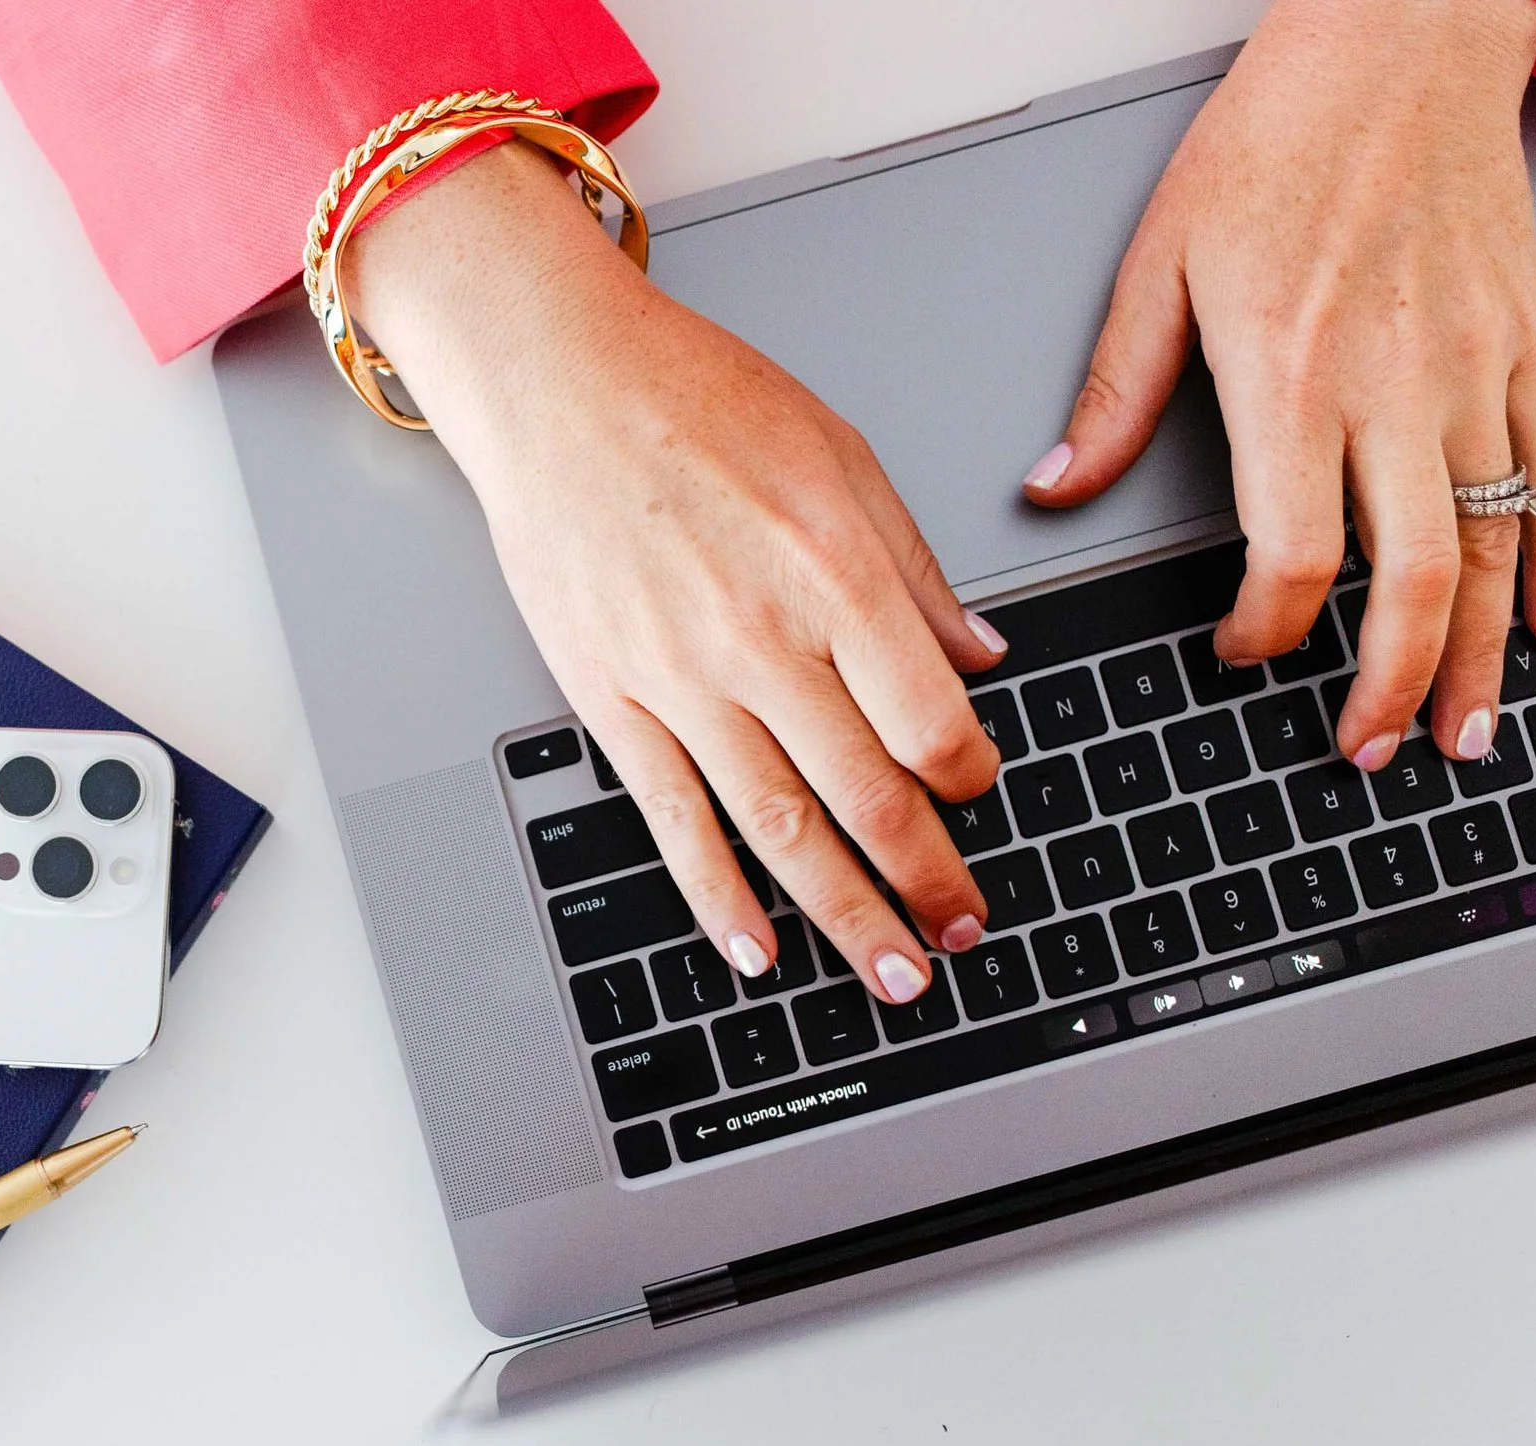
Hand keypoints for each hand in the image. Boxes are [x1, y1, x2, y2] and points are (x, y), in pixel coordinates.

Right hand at [343, 144, 1005, 999]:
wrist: (555, 383)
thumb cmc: (692, 398)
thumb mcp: (841, 455)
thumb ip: (914, 570)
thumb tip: (979, 654)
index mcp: (836, 576)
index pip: (932, 720)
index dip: (970, 775)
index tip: (978, 791)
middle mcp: (765, 642)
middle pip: (870, 797)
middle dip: (930, 881)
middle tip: (965, 931)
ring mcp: (682, 682)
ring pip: (782, 830)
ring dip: (847, 915)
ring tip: (894, 972)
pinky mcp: (612, 701)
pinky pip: (675, 819)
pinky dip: (718, 895)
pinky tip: (754, 948)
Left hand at [1024, 0, 1535, 769]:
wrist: (1402, 39)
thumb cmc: (1279, 138)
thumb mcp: (1161, 259)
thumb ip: (1115, 392)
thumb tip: (1055, 488)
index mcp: (1292, 376)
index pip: (1289, 557)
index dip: (1264, 633)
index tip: (1238, 654)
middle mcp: (1394, 387)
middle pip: (1409, 581)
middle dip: (1392, 685)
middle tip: (1369, 749)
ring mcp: (1476, 372)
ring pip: (1492, 548)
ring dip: (1481, 657)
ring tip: (1464, 732)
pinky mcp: (1527, 348)